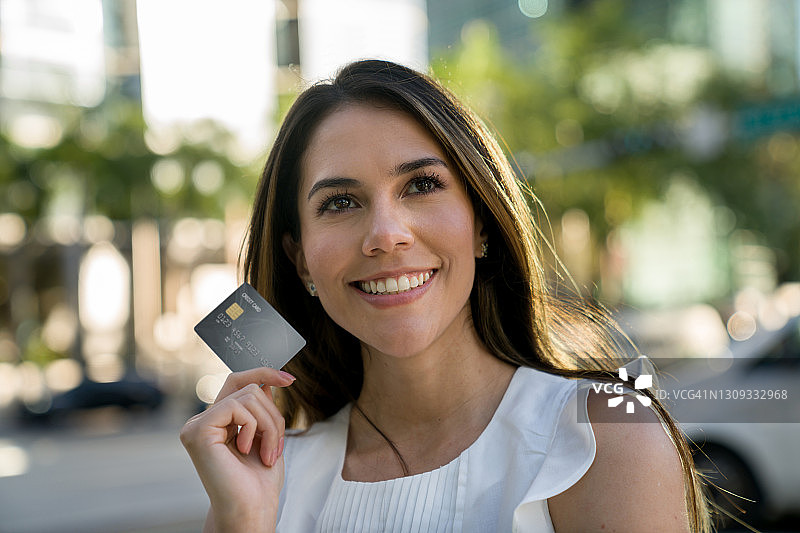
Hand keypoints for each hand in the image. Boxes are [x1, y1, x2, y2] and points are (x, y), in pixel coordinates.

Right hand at [180, 368, 295, 531]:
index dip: (263, 374)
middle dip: (273, 412)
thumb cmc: (258, 483)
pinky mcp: (197, 431)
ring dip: (270, 424)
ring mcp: (196, 426)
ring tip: (268, 452)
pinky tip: (248, 450)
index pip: (237, 384)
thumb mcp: (266, 436)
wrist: (251, 509)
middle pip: (247, 387)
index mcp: (217, 423)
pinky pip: (237, 407)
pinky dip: (254, 427)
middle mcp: (202, 422)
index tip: (289, 379)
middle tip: (276, 445)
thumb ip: (261, 408)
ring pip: (248, 396)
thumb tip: (265, 381)